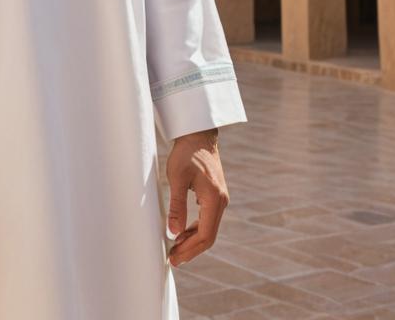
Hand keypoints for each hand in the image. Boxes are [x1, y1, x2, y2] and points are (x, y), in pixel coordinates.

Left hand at [165, 128, 228, 267]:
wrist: (198, 135)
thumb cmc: (186, 153)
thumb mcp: (177, 178)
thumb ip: (177, 206)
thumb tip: (173, 232)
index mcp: (214, 200)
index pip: (205, 235)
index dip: (190, 249)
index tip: (174, 258)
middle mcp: (221, 202)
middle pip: (208, 236)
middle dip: (191, 249)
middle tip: (173, 259)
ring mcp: (220, 199)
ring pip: (208, 229)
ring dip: (192, 240)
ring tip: (175, 249)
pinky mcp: (214, 196)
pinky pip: (207, 219)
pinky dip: (195, 229)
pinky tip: (182, 233)